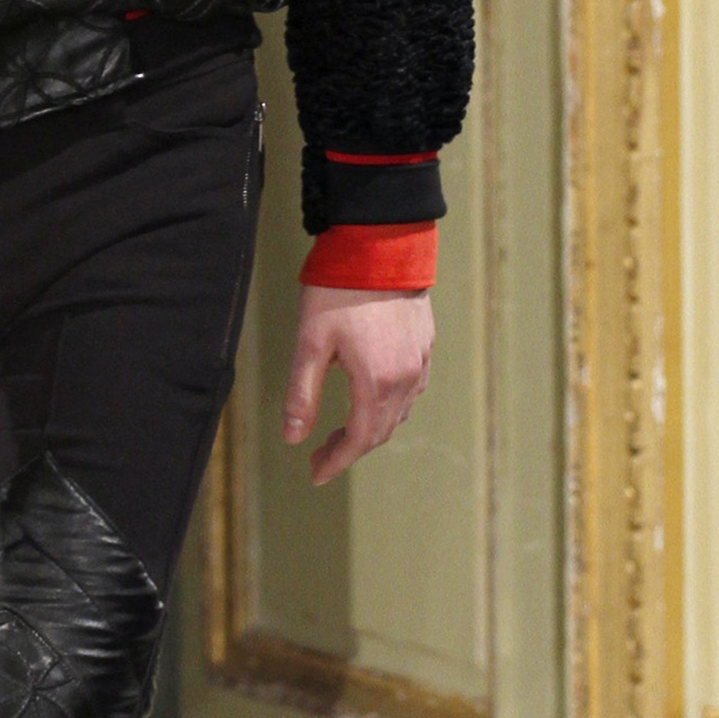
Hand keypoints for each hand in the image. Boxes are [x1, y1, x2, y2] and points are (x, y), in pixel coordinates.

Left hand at [281, 283, 433, 486]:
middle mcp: (406, 377)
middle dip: (350, 449)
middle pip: (381, 431)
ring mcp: (420, 360)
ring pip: (398, 412)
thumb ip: (302, 394)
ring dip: (370, 429)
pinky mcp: (425, 343)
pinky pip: (411, 390)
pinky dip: (389, 405)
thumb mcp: (310, 343)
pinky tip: (370, 400)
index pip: (360, 439)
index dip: (337, 462)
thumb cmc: (338, 290)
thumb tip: (293, 439)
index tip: (315, 475)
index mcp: (377, 381)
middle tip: (320, 456)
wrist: (380, 243)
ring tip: (340, 432)